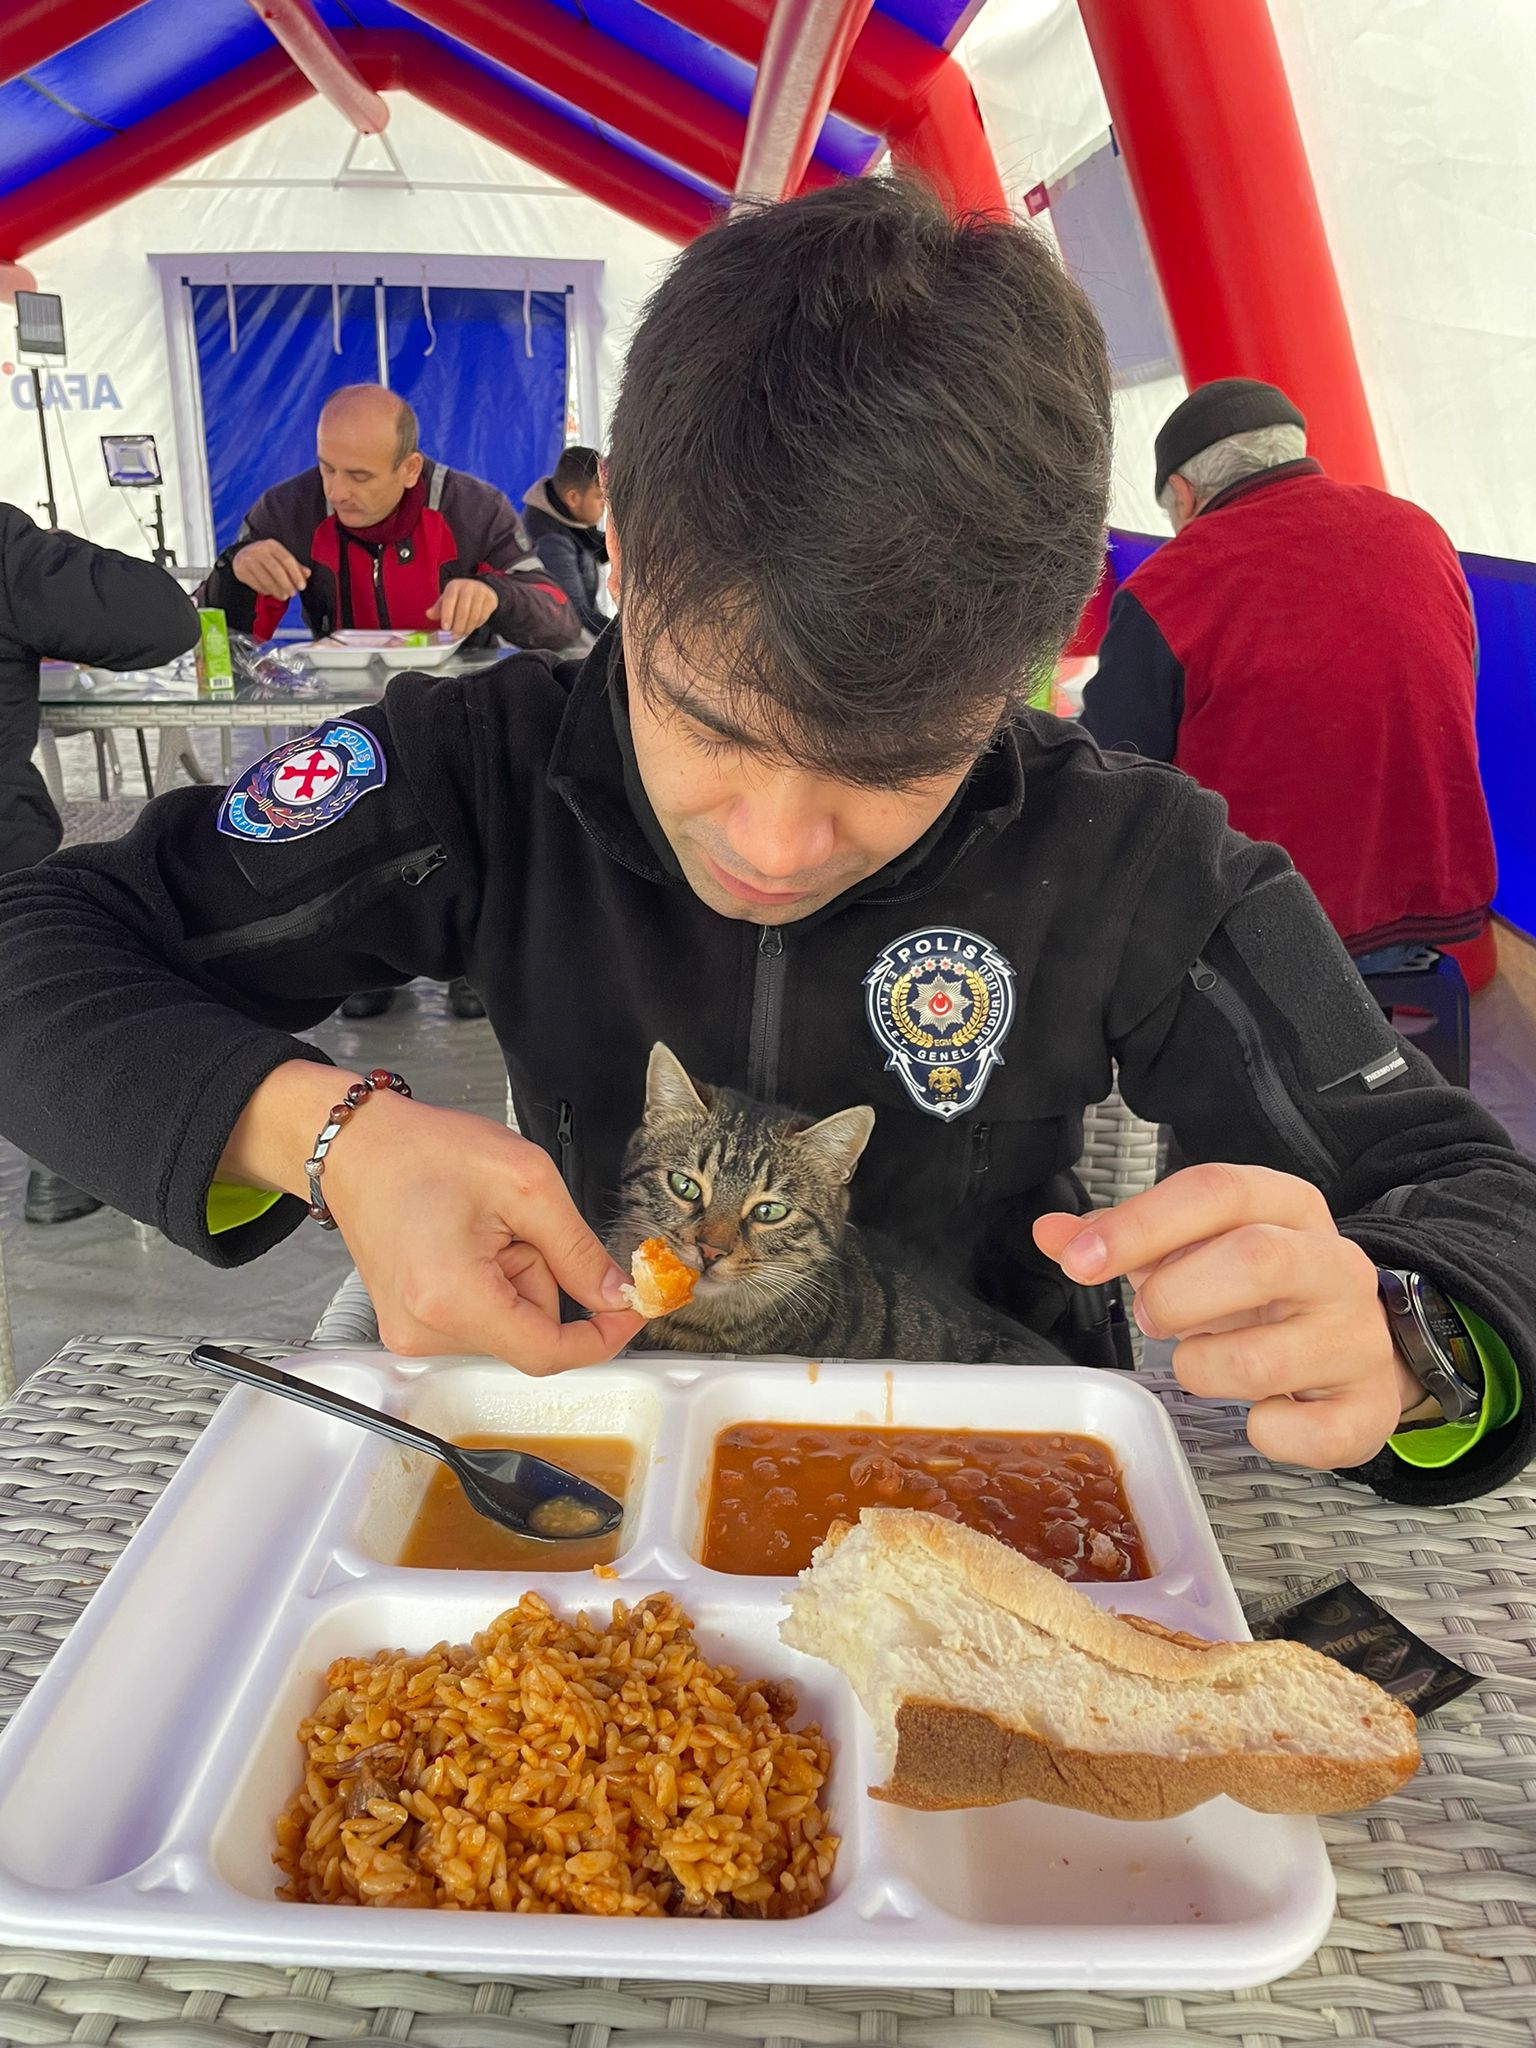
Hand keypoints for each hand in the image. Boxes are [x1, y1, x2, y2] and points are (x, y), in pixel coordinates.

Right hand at [219, 1062, 641, 1372]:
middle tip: (515, 1224)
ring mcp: (411, 1333)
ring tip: (483, 1228)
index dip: (601, 1337)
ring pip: (508, 1326)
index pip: (547, 1353)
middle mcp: (425, 1331)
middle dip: (542, 1279)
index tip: (632, 1309)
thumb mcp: (526, 1184)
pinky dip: (491, 1284)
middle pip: (529, 1335)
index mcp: (453, 1299)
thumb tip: (616, 1295)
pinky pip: (479, 1319)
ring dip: (516, 1280)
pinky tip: (466, 1242)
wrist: (357, 1145)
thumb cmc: (427, 1151)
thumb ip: (578, 1250)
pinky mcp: (408, 1325)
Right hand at [231, 538, 308, 599]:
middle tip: (292, 594)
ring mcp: (248, 559)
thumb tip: (307, 573)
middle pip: (277, 570)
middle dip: (287, 584)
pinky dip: (265, 590)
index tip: (302, 586)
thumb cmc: (266, 558)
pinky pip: (256, 584)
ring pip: (266, 579)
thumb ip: (295, 566)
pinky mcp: (241, 569)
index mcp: (272, 545)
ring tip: (283, 596)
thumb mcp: (280, 557)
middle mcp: (259, 550)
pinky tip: (270, 593)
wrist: (241, 555)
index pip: (287, 560)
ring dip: (277, 590)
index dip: (296, 574)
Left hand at [428, 577, 497, 637]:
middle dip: (458, 627)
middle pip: (463, 611)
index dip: (447, 615)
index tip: (445, 628)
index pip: (449, 601)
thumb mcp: (447, 599)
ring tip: (462, 633)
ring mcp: (480, 593)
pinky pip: (483, 617)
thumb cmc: (461, 596)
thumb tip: (429, 614)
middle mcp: (468, 587)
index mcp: (454, 586)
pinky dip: (476, 625)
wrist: (481, 588)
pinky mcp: (490, 600)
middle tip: (454, 636)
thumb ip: (438, 608)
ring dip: (467, 628)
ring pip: (474, 616)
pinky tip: (471, 626)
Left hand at [1033, 1162, 1418, 1468]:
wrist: (1362, 1342)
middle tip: (1150, 1318)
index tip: (1081, 1261)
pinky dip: (1266, 1434)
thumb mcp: (1198, 1248)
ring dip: (1203, 1368)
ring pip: (1265, 1357)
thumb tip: (1054, 1233)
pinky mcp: (1370, 1407)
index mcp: (1287, 1208)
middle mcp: (1334, 1264)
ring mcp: (1359, 1337)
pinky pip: (1309, 1431)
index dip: (1140, 1225)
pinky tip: (1259, 1415)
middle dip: (1177, 1296)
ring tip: (1200, 1363)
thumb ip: (1126, 1239)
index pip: (1216, 1190)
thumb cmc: (1264, 1290)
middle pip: (1255, 1259)